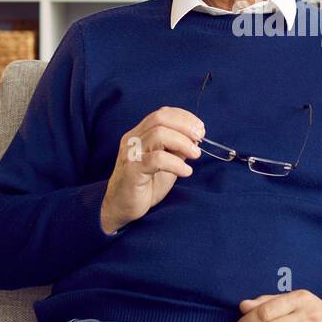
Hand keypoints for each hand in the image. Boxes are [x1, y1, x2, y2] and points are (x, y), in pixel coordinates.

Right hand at [101, 106, 204, 232]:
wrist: (121, 208)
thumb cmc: (145, 185)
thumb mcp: (166, 163)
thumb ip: (176, 149)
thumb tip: (195, 138)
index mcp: (139, 134)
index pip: (161, 114)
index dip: (183, 117)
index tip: (200, 127)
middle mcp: (133, 139)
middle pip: (159, 119)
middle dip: (184, 125)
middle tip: (200, 138)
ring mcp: (131, 154)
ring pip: (158, 135)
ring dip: (183, 142)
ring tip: (195, 155)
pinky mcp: (132, 170)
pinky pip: (157, 159)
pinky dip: (176, 163)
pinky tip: (185, 172)